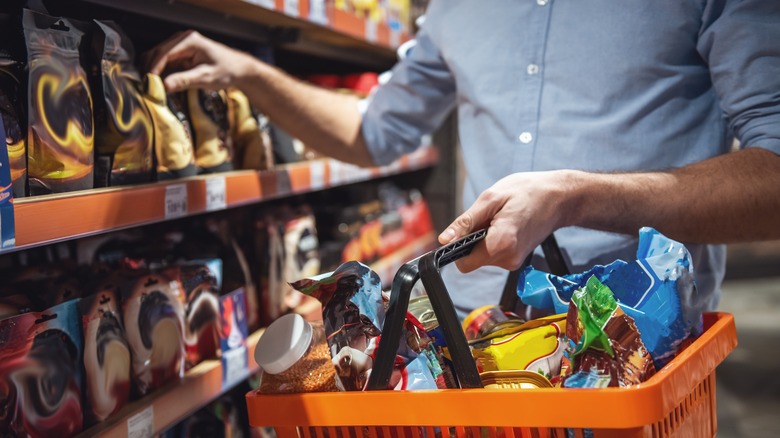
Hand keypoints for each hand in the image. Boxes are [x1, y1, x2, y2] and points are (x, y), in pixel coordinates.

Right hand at [146, 30, 257, 91]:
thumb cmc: (226, 71)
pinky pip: (166, 61)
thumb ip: (184, 81)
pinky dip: (161, 71)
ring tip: (152, 87)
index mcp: (189, 41)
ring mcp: (181, 45)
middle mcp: (183, 39)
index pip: (163, 53)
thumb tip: (164, 86)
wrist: (238, 69)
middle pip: (157, 53)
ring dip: (154, 71)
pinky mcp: (182, 53)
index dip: (153, 68)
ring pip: (159, 57)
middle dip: (151, 69)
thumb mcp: (205, 77)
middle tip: (148, 87)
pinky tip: (160, 83)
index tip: (148, 83)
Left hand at [438, 170, 576, 272]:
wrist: (560, 198)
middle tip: (488, 217)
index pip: (463, 263)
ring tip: (499, 218)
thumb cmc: (528, 192)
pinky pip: (493, 253)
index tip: (462, 231)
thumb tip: (445, 239)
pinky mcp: (516, 259)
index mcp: (500, 244)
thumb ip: (466, 221)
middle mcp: (508, 259)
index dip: (457, 248)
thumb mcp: (491, 198)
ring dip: (483, 238)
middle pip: (472, 259)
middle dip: (472, 239)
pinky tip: (505, 224)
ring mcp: (514, 261)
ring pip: (482, 256)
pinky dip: (492, 240)